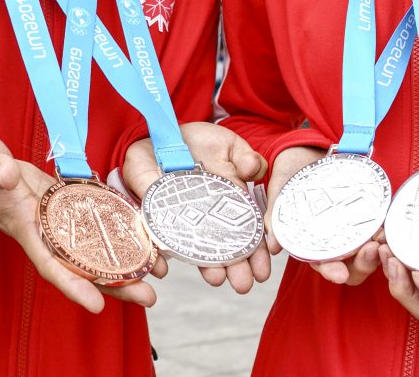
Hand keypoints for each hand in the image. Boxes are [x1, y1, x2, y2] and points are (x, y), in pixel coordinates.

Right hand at [0, 131, 158, 313]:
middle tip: (149, 297)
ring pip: (94, 246)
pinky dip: (118, 229)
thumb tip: (7, 175)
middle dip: (114, 284)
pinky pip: (96, 220)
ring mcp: (58, 217)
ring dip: (125, 261)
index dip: (72, 285)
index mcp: (23, 225)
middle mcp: (45, 229)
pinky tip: (144, 236)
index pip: (49, 262)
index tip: (96, 305)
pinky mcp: (67, 201)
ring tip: (157, 272)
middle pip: (82, 264)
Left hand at [122, 122, 271, 293]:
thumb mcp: (230, 146)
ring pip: (195, 247)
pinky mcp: (156, 215)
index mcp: (231, 204)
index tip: (262, 270)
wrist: (166, 133)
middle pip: (224, 247)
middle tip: (243, 285)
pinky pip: (158, 236)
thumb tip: (252, 169)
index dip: (256, 252)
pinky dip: (161, 252)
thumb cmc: (202, 142)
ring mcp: (183, 218)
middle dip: (235, 267)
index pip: (246, 234)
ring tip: (216, 279)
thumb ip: (244, 157)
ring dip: (205, 265)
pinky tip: (164, 269)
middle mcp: (209, 217)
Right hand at [262, 146, 379, 285]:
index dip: (331, 271)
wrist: (307, 149)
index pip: (323, 265)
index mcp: (313, 244)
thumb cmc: (291, 174)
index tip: (340, 274)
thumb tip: (273, 246)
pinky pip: (382, 230)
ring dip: (379, 251)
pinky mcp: (370, 215)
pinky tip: (388, 227)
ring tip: (382, 238)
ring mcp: (354, 229)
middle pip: (352, 266)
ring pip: (370, 252)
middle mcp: (336, 242)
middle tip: (370, 250)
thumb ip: (276, 216)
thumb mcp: (280, 191)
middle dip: (363, 264)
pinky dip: (387, 233)